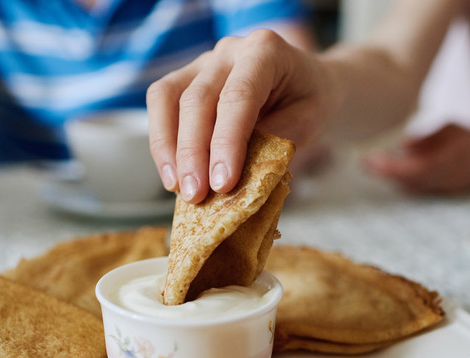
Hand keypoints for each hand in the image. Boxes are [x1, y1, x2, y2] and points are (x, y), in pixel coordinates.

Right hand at [146, 30, 334, 202]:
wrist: (306, 81)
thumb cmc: (308, 100)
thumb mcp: (308, 122)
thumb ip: (275, 142)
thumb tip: (240, 177)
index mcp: (265, 51)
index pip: (238, 96)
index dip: (227, 142)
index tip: (222, 183)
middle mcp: (229, 50)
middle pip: (198, 99)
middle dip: (193, 153)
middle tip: (196, 195)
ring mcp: (203, 61)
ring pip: (168, 98)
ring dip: (168, 148)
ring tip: (178, 188)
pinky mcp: (185, 77)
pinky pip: (161, 103)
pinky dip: (162, 141)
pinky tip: (173, 174)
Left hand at [363, 124, 469, 194]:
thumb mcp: (451, 127)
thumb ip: (426, 137)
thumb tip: (401, 146)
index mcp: (449, 161)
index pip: (414, 169)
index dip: (391, 167)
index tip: (371, 159)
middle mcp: (445, 179)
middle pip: (407, 182)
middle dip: (383, 173)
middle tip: (362, 162)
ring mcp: (443, 190)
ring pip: (409, 188)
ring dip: (389, 178)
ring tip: (370, 164)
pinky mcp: (440, 194)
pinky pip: (415, 189)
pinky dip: (399, 181)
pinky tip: (386, 170)